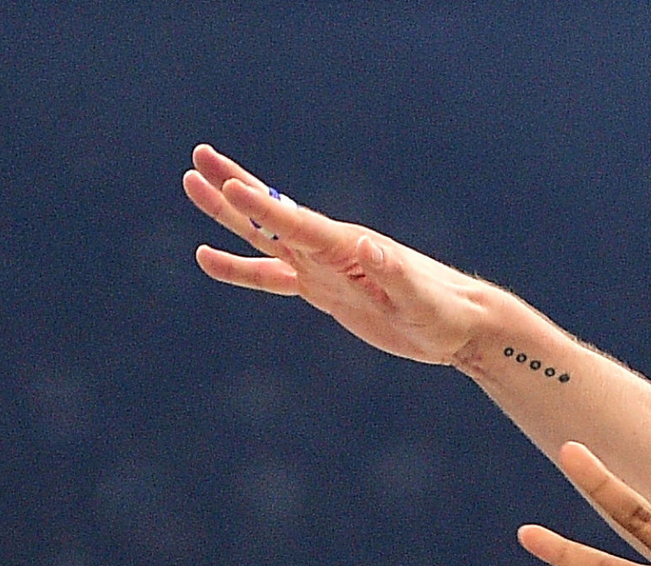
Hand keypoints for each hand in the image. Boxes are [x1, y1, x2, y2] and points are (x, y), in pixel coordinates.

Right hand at [182, 145, 500, 367]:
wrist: (457, 322)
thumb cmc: (444, 311)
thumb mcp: (420, 299)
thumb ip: (394, 272)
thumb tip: (366, 244)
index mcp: (348, 248)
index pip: (298, 224)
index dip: (263, 208)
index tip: (230, 186)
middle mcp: (330, 249)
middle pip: (272, 215)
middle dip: (235, 189)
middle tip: (198, 158)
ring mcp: (323, 267)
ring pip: (265, 237)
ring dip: (229, 214)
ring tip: (193, 186)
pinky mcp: (323, 288)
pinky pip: (271, 275)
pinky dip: (240, 268)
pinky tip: (208, 257)